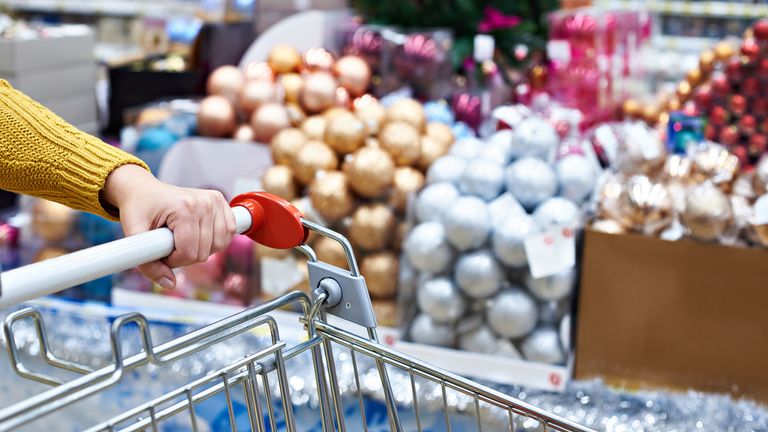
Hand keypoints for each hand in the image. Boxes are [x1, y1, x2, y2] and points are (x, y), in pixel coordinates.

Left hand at [103, 164, 235, 288]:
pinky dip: (216, 240)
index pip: (189, 252)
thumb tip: (170, 284)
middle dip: (185, 256)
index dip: (173, 261)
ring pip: (219, 245)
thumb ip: (148, 264)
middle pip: (204, 252)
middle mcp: (204, 203)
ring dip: (201, 249)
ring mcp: (215, 201)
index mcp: (184, 208)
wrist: (143, 189)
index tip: (161, 252)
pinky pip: (228, 233)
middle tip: (169, 245)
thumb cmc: (138, 208)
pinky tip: (201, 236)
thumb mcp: (133, 235)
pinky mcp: (220, 201)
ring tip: (184, 240)